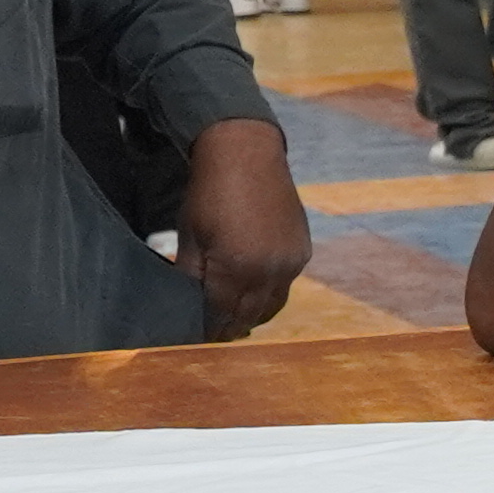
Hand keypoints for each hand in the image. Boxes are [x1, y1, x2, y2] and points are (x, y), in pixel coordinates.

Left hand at [177, 119, 311, 337]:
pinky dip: (269, 293)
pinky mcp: (303, 252)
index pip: (221, 315)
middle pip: (249, 316)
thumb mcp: (191, 235)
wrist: (247, 154)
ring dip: (253, 314)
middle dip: (231, 327)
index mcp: (236, 269)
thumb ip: (191, 273)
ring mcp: (291, 263)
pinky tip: (255, 288)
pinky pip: (286, 285)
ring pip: (272, 305)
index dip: (209, 330)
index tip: (199, 338)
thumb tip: (190, 303)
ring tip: (237, 316)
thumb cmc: (209, 193)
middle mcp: (269, 273)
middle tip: (217, 333)